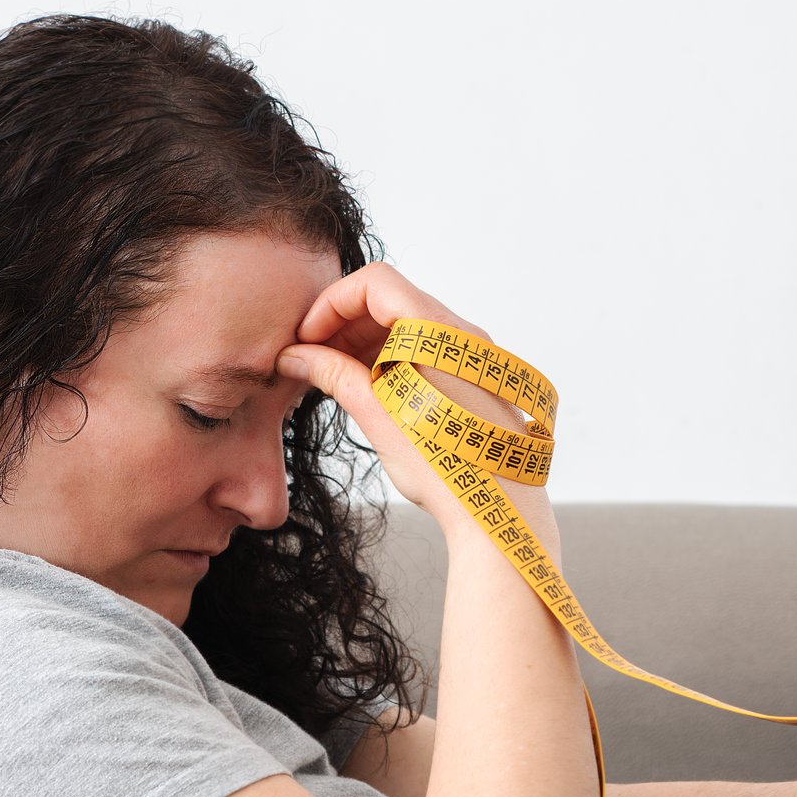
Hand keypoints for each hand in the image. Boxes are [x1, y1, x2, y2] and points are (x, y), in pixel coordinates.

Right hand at [277, 263, 553, 547]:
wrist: (500, 514)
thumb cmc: (445, 467)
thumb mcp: (379, 416)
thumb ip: (335, 375)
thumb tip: (296, 356)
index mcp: (439, 332)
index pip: (374, 282)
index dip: (331, 304)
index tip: (307, 338)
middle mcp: (461, 335)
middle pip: (390, 301)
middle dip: (343, 324)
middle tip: (311, 360)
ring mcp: (472, 357)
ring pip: (407, 327)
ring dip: (363, 343)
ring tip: (334, 379)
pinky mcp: (474, 379)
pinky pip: (426, 351)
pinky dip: (390, 359)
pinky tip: (368, 391)